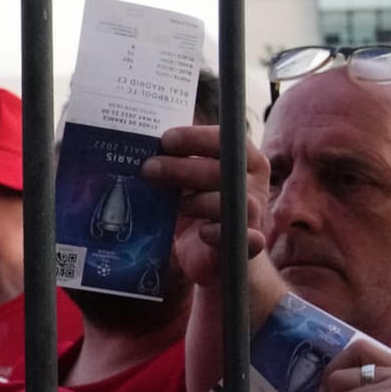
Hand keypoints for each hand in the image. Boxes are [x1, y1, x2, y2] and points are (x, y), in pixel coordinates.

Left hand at [142, 125, 270, 287]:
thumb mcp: (185, 181)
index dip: (195, 137)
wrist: (209, 254)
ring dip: (197, 201)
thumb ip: (174, 162)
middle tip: (148, 168)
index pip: (224, 139)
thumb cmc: (196, 207)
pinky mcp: (248, 243)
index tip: (165, 140)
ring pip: (229, 201)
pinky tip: (203, 232)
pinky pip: (247, 237)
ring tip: (174, 206)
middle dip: (181, 167)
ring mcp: (252, 213)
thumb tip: (138, 145)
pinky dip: (222, 232)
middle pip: (222, 169)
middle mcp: (252, 183)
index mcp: (242, 159)